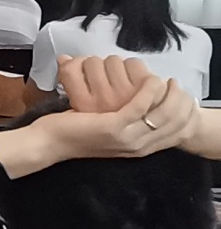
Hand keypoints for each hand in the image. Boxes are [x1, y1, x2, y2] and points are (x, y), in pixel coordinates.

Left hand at [39, 56, 189, 158]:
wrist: (47, 143)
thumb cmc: (73, 131)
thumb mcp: (106, 127)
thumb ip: (123, 120)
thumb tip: (133, 100)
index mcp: (136, 148)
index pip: (173, 134)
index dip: (183, 115)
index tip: (182, 98)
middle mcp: (136, 147)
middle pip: (173, 125)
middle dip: (180, 103)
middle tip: (177, 85)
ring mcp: (126, 139)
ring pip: (160, 115)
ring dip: (167, 94)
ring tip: (164, 80)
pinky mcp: (113, 127)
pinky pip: (139, 106)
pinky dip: (148, 91)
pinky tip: (150, 80)